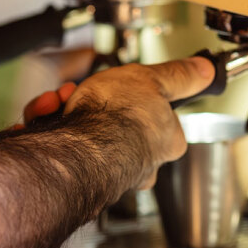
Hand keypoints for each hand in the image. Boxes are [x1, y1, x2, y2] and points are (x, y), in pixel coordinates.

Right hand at [21, 55, 213, 188]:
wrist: (79, 147)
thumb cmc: (119, 117)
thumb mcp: (153, 79)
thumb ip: (179, 76)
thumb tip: (205, 71)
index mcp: (163, 142)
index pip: (156, 118)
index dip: (135, 97)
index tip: (121, 86)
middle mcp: (138, 163)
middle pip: (114, 124)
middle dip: (91, 101)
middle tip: (81, 90)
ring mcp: (106, 172)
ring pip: (83, 134)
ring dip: (64, 110)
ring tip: (58, 101)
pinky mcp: (73, 176)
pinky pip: (58, 148)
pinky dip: (45, 129)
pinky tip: (42, 119)